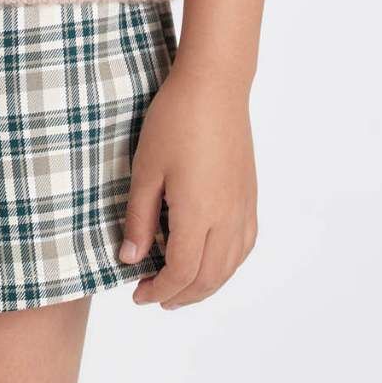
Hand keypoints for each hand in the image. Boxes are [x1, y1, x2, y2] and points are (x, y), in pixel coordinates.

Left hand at [116, 59, 257, 308]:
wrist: (214, 86)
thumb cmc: (174, 121)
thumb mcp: (145, 169)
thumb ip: (138, 218)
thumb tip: (131, 259)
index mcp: (198, 215)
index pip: (180, 272)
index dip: (158, 290)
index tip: (137, 293)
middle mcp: (227, 218)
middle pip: (207, 278)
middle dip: (180, 295)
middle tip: (153, 295)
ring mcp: (243, 208)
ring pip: (229, 266)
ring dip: (205, 285)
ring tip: (179, 287)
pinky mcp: (250, 196)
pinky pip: (243, 246)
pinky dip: (226, 265)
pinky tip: (212, 261)